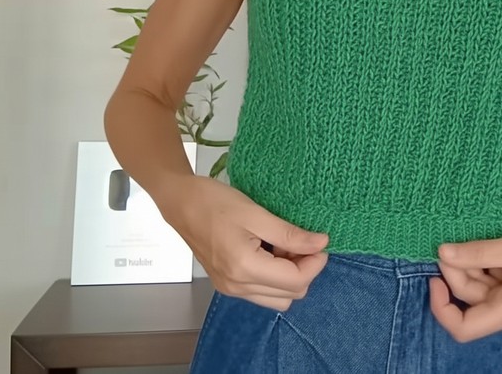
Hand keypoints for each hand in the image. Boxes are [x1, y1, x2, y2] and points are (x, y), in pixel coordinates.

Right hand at [154, 176, 328, 311]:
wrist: (181, 202)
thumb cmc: (215, 202)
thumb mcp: (257, 214)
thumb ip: (290, 234)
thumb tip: (321, 244)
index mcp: (244, 268)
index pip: (296, 281)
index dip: (315, 262)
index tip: (319, 240)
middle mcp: (237, 287)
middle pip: (290, 295)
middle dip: (303, 269)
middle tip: (300, 241)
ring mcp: (230, 289)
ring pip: (278, 299)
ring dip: (289, 276)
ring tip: (283, 246)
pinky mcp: (227, 284)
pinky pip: (262, 292)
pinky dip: (274, 277)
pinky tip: (269, 252)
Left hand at [429, 222, 501, 342]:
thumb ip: (478, 252)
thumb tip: (442, 254)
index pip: (463, 328)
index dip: (441, 306)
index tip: (435, 276)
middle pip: (471, 300)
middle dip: (460, 271)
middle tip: (458, 241)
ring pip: (483, 289)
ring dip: (475, 265)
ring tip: (484, 240)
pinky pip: (497, 283)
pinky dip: (490, 265)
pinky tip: (494, 247)